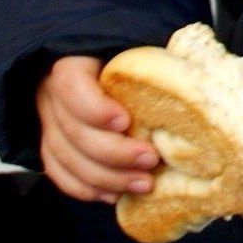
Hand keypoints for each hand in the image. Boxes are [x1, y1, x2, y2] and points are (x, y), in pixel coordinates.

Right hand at [34, 54, 157, 203]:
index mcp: (73, 62)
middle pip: (72, 130)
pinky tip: (115, 195)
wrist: (105, 68)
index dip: (94, 108)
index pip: (70, 84)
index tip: (125, 121)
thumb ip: (157, 55)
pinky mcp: (53, 147)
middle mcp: (52, 94)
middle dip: (113, 152)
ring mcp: (49, 123)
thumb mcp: (141, 47)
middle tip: (151, 160)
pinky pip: (60, 174)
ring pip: (65, 158)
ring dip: (105, 178)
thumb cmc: (132, 58)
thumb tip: (193, 65)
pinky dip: (86, 189)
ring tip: (143, 184)